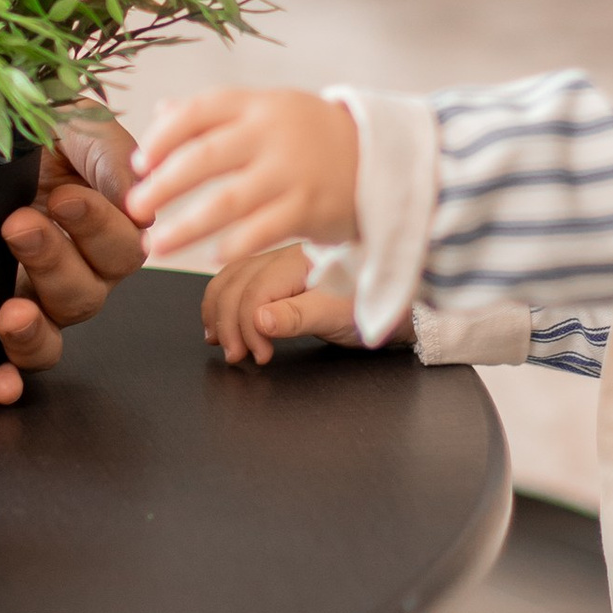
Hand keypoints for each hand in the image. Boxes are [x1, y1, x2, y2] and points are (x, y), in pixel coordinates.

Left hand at [0, 115, 147, 394]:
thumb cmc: (33, 121)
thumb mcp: (78, 123)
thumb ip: (114, 159)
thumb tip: (143, 211)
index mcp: (105, 230)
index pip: (121, 249)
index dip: (98, 228)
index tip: (66, 196)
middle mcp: (75, 272)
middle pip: (86, 295)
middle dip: (55, 262)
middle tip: (19, 224)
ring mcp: (32, 299)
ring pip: (50, 335)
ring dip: (33, 328)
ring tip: (10, 309)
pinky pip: (3, 362)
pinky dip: (0, 378)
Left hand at [131, 86, 361, 266]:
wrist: (384, 159)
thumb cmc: (313, 136)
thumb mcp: (270, 110)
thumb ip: (217, 113)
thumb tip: (162, 112)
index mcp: (259, 105)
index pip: (199, 112)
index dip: (162, 137)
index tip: (137, 163)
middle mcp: (274, 134)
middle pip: (205, 157)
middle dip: (163, 186)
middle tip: (133, 209)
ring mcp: (293, 171)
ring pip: (227, 201)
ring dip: (185, 227)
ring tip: (155, 246)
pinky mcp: (310, 207)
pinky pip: (263, 230)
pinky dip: (234, 244)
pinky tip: (211, 257)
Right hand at [201, 239, 366, 365]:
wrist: (393, 306)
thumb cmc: (367, 309)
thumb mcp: (336, 316)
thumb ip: (296, 317)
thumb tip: (257, 318)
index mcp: (298, 260)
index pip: (253, 292)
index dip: (246, 327)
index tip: (259, 355)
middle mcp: (283, 256)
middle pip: (234, 283)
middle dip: (227, 322)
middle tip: (236, 355)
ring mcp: (278, 265)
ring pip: (230, 280)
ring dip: (219, 312)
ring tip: (222, 342)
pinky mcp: (278, 277)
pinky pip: (239, 283)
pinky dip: (226, 304)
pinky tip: (223, 322)